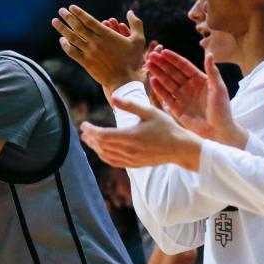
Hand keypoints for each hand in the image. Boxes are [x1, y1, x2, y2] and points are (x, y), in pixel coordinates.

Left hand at [52, 5, 145, 94]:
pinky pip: (72, 52)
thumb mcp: (139, 40)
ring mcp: (90, 53)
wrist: (124, 81)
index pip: (89, 21)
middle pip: (78, 27)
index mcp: (107, 35)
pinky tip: (62, 40)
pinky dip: (65, 45)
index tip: (71, 7)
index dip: (79, 13)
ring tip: (55, 21)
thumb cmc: (132, 60)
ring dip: (62, 29)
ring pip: (72, 38)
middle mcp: (96, 42)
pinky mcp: (86, 63)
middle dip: (68, 17)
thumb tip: (130, 12)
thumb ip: (136, 24)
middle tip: (61, 10)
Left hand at [79, 96, 201, 170]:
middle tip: (84, 130)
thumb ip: (130, 105)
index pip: (102, 135)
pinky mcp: (134, 164)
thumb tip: (113, 98)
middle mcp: (128, 150)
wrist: (180, 148)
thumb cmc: (167, 127)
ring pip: (106, 155)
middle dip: (90, 138)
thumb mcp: (150, 112)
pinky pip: (114, 162)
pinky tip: (102, 151)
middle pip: (102, 145)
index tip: (83, 124)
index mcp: (131, 136)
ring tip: (89, 140)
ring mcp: (131, 159)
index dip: (90, 130)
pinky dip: (104, 156)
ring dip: (95, 147)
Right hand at [147, 52, 246, 147]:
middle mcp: (189, 87)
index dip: (173, 59)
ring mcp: (182, 97)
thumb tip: (210, 54)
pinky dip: (159, 89)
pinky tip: (152, 80)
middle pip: (173, 73)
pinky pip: (166, 97)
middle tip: (151, 56)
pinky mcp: (177, 109)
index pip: (184, 66)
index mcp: (200, 80)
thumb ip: (212, 72)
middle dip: (162, 64)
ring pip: (167, 83)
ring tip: (148, 65)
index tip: (164, 52)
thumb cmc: (222, 109)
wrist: (218, 131)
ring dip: (158, 74)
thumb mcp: (219, 88)